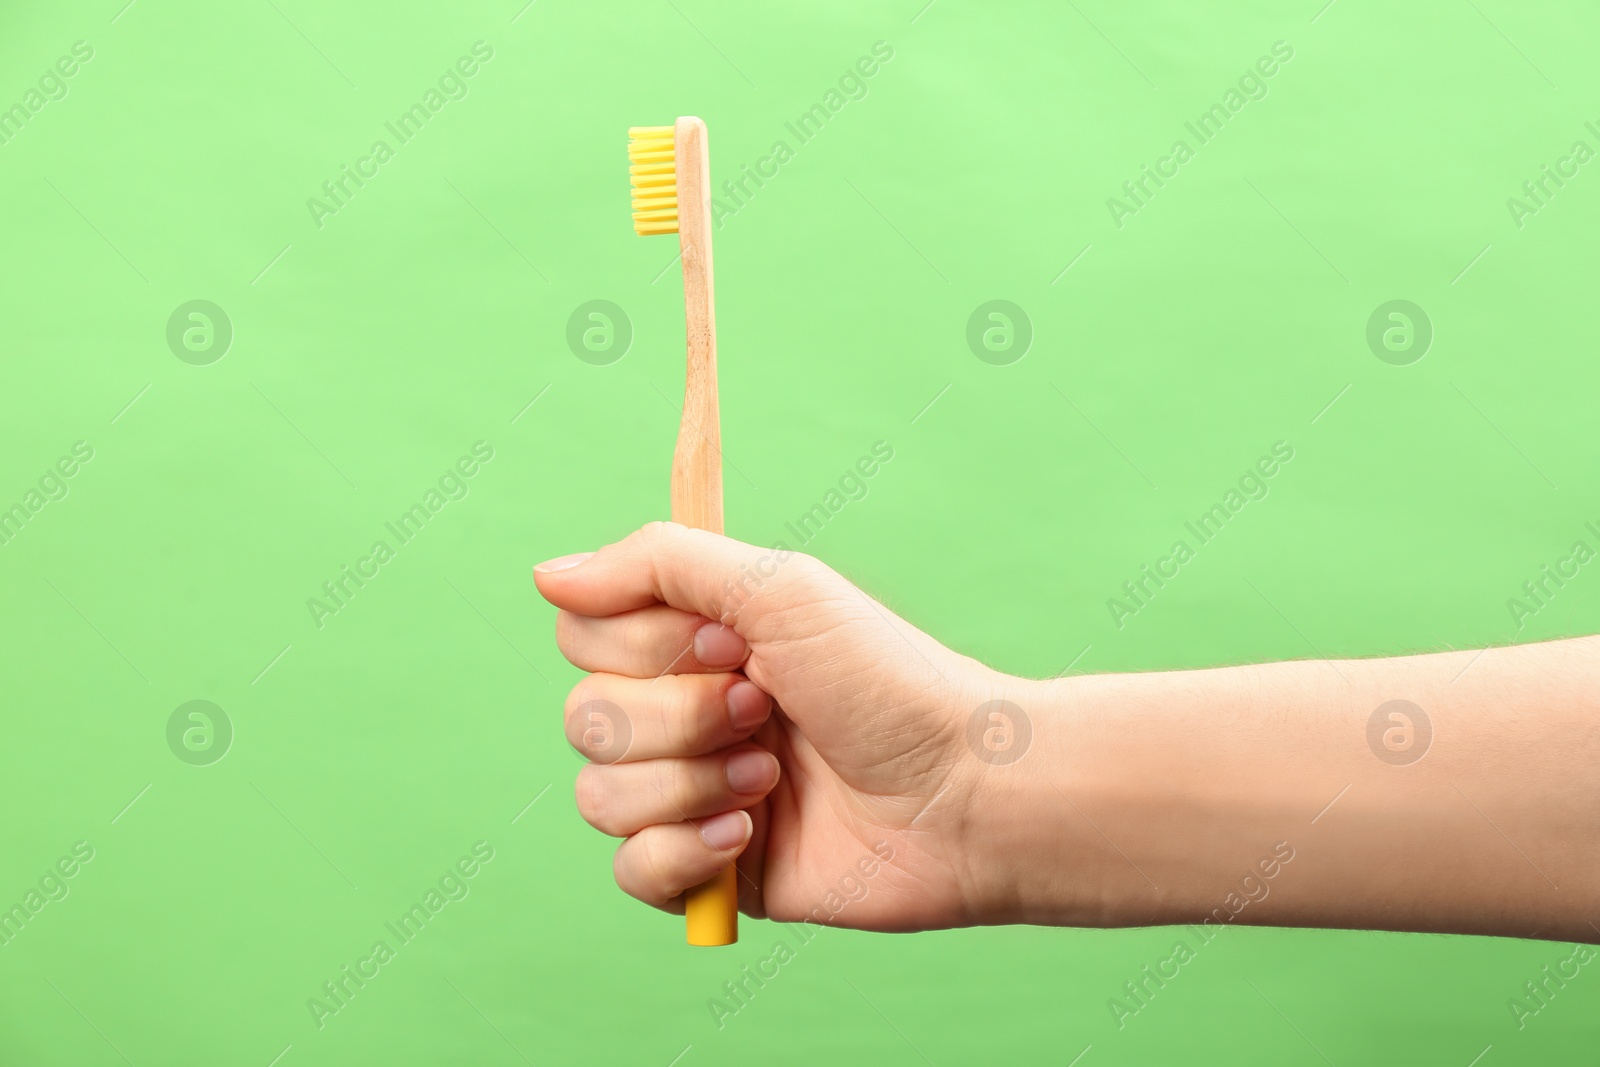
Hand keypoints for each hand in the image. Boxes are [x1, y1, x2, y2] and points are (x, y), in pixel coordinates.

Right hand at [532, 521, 1021, 931]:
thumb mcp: (777, 587)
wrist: (960, 792)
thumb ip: (659, 562)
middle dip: (678, 716)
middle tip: (764, 707)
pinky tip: (747, 837)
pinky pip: (629, 869)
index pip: (582, 635)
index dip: (644, 645)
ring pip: (599, 793)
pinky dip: (683, 852)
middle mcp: (681, 715)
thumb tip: (546, 572)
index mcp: (691, 644)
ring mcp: (691, 793)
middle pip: (583, 716)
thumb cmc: (885, 679)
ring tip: (773, 774)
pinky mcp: (707, 870)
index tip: (731, 643)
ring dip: (691, 781)